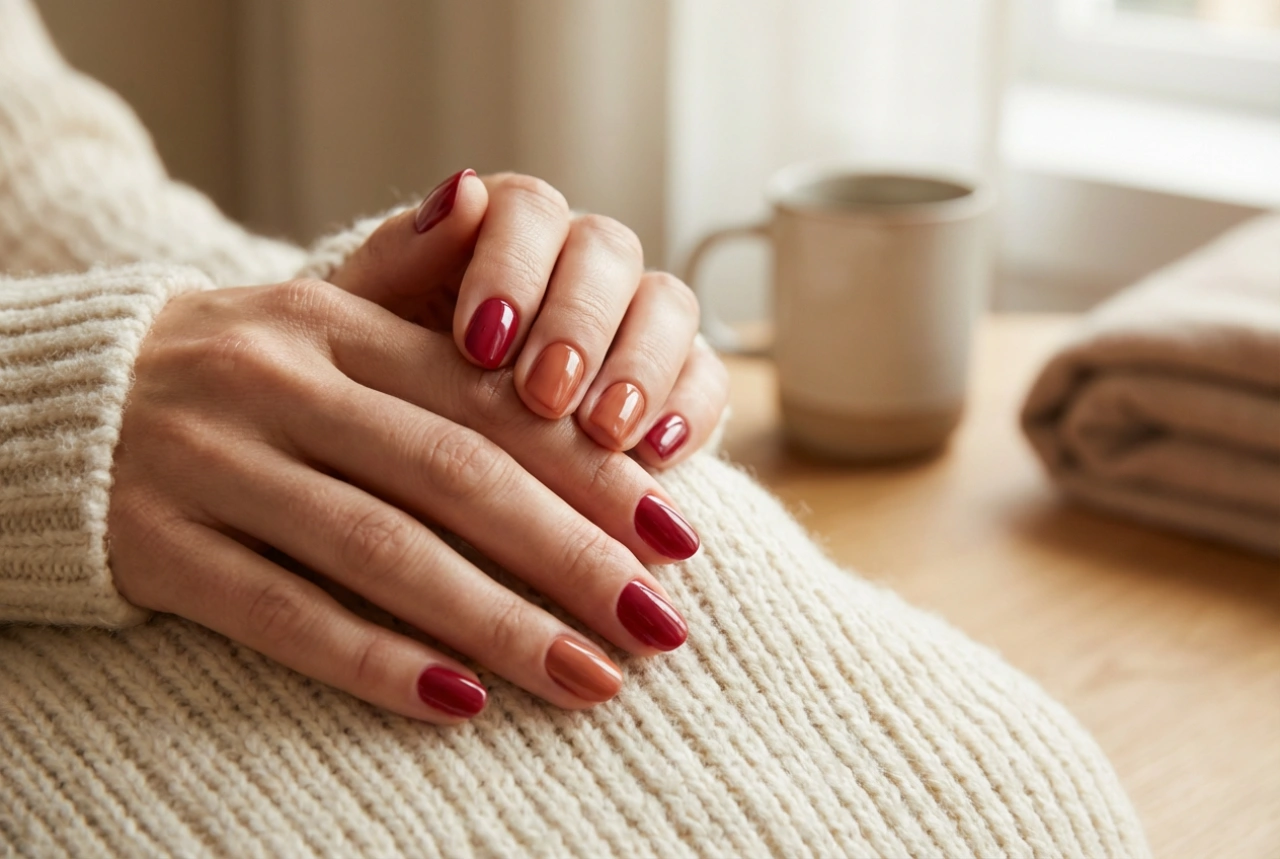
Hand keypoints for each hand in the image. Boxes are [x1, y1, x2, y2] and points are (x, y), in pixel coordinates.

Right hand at [109, 257, 700, 723]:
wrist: (51, 403)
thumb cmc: (229, 368)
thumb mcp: (314, 307)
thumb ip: (408, 269)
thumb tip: (482, 192)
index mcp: (331, 325)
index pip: (486, 401)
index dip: (590, 470)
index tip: (677, 537)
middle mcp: (276, 385)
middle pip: (453, 475)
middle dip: (571, 555)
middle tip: (660, 624)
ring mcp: (212, 466)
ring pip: (380, 551)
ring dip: (499, 623)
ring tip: (592, 679)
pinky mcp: (160, 547)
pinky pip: (284, 613)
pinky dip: (377, 662)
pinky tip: (460, 704)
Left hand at [330, 170, 728, 466]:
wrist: (424, 466)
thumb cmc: (382, 383)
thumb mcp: (367, 330)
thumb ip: (399, 261)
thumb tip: (459, 190)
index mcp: (504, 231)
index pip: (529, 208)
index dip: (512, 268)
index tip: (479, 343)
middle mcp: (580, 263)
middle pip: (608, 252)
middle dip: (577, 325)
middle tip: (542, 396)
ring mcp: (636, 320)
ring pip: (668, 307)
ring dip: (639, 367)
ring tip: (602, 434)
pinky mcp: (678, 382)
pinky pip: (706, 379)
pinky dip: (687, 412)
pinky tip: (653, 454)